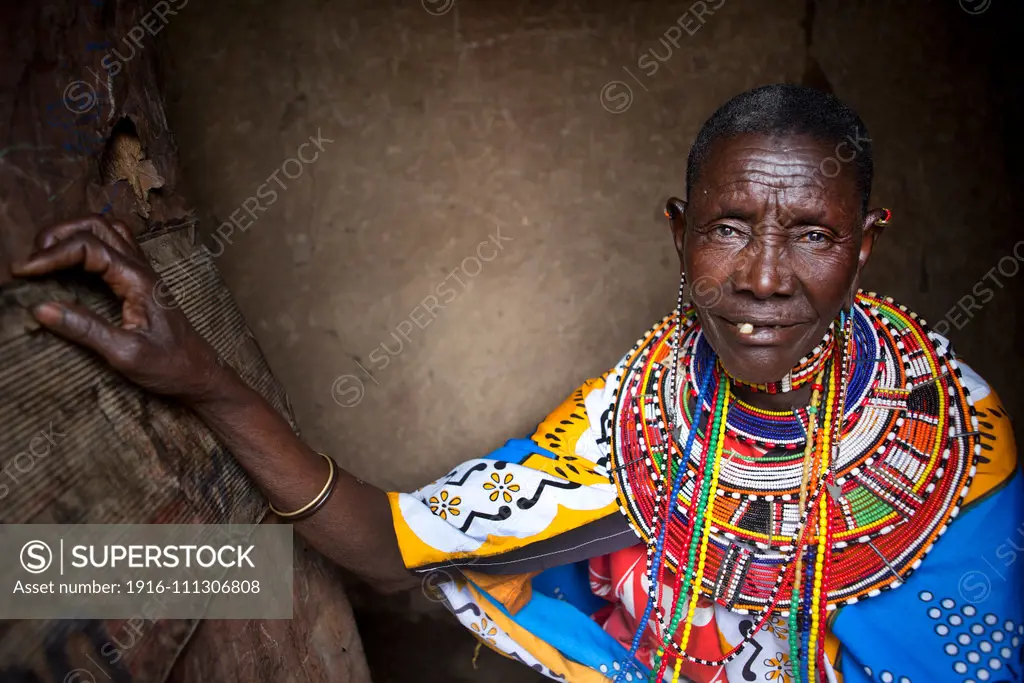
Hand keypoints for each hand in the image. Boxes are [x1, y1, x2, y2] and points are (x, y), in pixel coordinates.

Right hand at [11, 215, 226, 402]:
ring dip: (73, 234)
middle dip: (58, 234)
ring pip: (107, 230)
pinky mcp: (141, 283)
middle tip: (31, 261)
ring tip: (45, 257)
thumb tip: (41, 308)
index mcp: (138, 280)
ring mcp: (143, 273)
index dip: (51, 255)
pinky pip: (115, 247)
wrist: (202, 375)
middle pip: (97, 225)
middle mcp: (142, 269)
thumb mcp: (126, 354)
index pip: (89, 247)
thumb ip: (86, 329)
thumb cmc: (171, 367)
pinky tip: (71, 263)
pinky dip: (88, 243)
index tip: (21, 273)